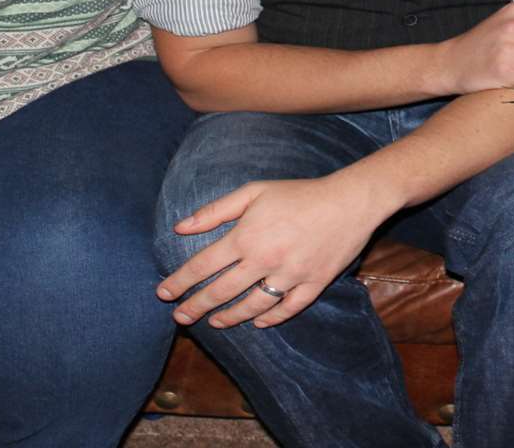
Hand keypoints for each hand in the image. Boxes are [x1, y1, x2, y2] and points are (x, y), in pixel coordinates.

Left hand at [157, 174, 391, 328]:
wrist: (350, 201)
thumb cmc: (299, 193)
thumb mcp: (254, 191)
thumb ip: (216, 211)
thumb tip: (180, 227)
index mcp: (246, 236)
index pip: (202, 266)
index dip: (179, 282)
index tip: (163, 294)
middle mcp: (264, 260)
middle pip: (221, 292)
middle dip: (196, 306)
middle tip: (180, 318)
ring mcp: (290, 275)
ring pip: (252, 306)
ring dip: (230, 317)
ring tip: (215, 322)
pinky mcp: (313, 284)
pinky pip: (288, 309)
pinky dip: (271, 318)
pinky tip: (258, 322)